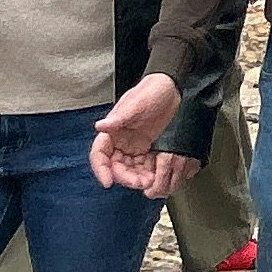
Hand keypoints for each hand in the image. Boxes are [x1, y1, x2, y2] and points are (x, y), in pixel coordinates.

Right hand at [90, 72, 182, 192]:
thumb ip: (119, 117)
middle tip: (138, 182)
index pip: (99, 154)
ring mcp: (133, 146)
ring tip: (149, 182)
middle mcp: (119, 140)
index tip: (108, 182)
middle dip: (125, 177)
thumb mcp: (136, 103)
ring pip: (128, 169)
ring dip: (136, 178)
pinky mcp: (146, 148)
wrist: (172, 88)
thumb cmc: (151, 91)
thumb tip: (100, 126)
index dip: (101, 169)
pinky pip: (142, 166)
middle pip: (115, 166)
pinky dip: (147, 173)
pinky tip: (155, 176)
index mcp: (112, 131)